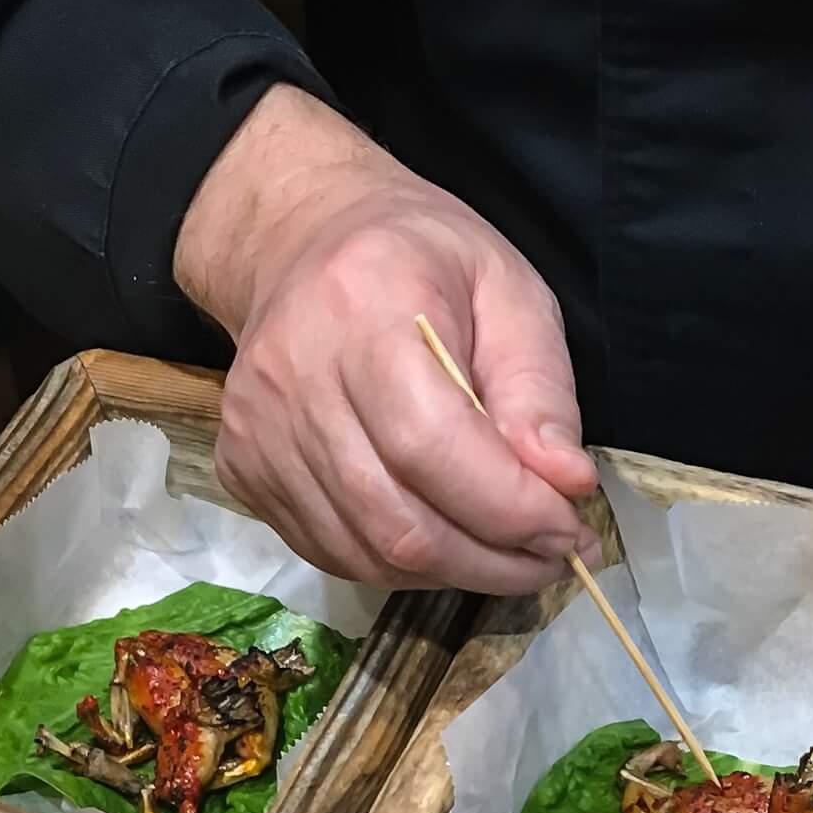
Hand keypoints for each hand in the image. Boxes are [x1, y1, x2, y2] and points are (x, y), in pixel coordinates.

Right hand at [175, 86, 598, 591]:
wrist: (302, 239)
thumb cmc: (421, 258)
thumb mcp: (509, 290)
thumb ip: (540, 388)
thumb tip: (565, 483)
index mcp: (363, 308)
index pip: (430, 445)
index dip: (509, 509)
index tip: (571, 527)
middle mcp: (293, 377)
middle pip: (397, 518)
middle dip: (494, 559)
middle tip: (555, 555)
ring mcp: (257, 431)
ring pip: (366, 552)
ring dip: (456, 573)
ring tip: (514, 555)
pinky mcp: (240, 468)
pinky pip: (332, 552)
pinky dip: (403, 566)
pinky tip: (449, 541)